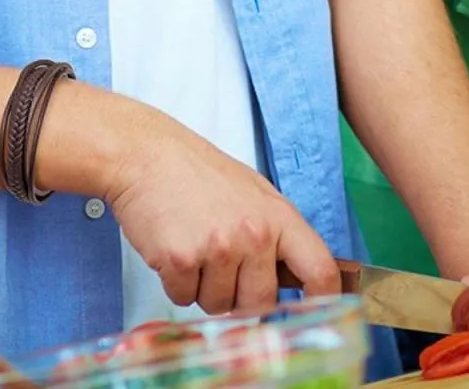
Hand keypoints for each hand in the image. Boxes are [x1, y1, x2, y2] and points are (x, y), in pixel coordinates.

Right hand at [105, 106, 339, 314]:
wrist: (145, 154)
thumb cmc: (197, 173)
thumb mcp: (252, 191)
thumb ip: (275, 232)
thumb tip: (295, 279)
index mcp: (278, 215)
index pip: (320, 269)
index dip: (324, 299)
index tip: (317, 313)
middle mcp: (253, 234)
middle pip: (262, 303)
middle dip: (241, 296)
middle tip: (221, 262)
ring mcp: (218, 248)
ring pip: (219, 305)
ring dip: (203, 287)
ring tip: (193, 243)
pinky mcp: (181, 260)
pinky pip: (183, 299)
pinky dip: (175, 282)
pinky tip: (172, 247)